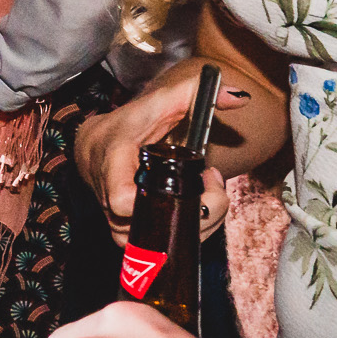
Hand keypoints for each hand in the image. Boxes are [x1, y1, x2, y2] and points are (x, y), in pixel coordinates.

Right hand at [73, 61, 244, 244]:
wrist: (96, 144)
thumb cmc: (129, 124)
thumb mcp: (160, 102)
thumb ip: (195, 93)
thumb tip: (240, 96)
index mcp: (112, 166)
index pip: (122, 201)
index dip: (155, 204)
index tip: (189, 182)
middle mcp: (110, 200)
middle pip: (152, 229)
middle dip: (197, 215)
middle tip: (212, 185)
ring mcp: (118, 220)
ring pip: (158, 243)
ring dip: (195, 225)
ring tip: (207, 194)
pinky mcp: (127, 232)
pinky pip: (157, 244)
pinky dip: (184, 230)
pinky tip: (195, 208)